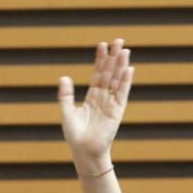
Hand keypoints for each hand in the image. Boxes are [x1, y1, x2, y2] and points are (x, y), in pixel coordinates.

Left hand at [58, 39, 132, 175]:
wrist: (84, 151)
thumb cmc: (75, 135)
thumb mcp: (67, 111)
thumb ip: (66, 95)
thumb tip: (64, 76)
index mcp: (92, 97)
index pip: (97, 74)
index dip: (100, 60)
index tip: (102, 45)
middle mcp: (103, 98)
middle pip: (109, 73)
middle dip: (113, 57)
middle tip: (118, 40)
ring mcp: (111, 104)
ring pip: (117, 80)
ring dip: (121, 65)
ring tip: (124, 50)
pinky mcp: (117, 111)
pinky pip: (122, 93)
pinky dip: (125, 82)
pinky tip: (128, 69)